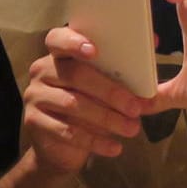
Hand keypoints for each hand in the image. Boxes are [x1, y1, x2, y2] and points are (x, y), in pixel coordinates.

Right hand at [22, 28, 153, 174]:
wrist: (59, 148)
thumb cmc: (86, 109)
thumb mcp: (102, 88)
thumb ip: (120, 68)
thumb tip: (153, 43)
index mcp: (58, 56)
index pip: (58, 39)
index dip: (73, 42)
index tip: (94, 51)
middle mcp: (42, 72)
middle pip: (75, 75)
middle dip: (110, 91)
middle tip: (136, 107)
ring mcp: (35, 97)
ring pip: (73, 104)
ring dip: (107, 119)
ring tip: (132, 129)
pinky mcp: (33, 122)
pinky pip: (67, 131)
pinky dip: (95, 141)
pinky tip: (115, 147)